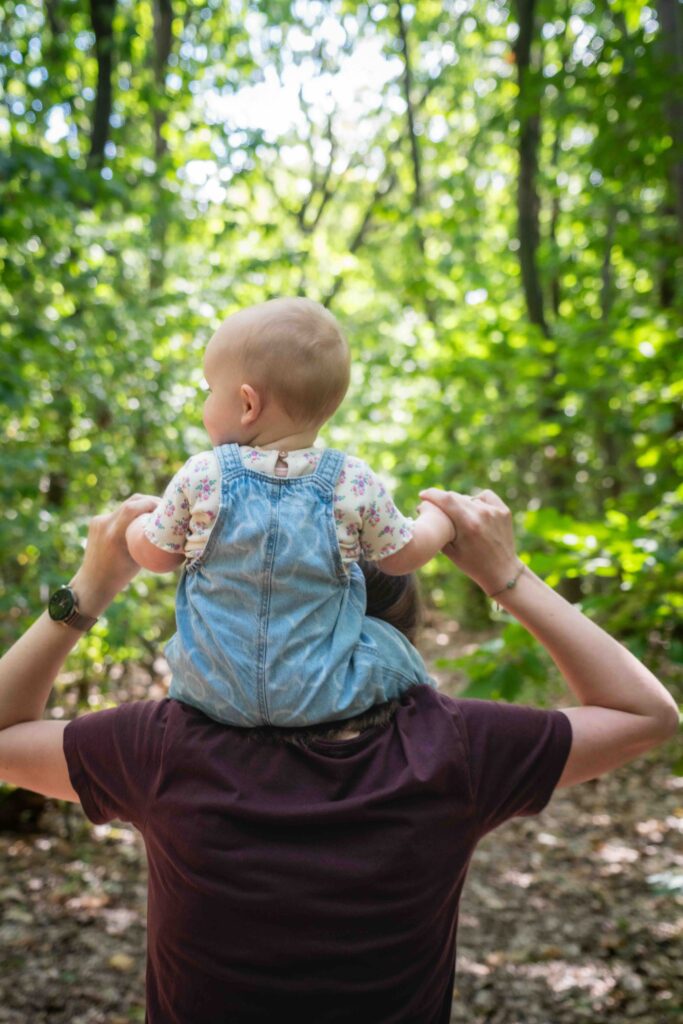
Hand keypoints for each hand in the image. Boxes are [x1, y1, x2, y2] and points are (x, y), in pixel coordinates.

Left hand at [69, 495, 159, 615]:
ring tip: (153, 514)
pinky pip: (117, 513)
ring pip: (124, 506)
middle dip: (149, 501)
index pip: (134, 506)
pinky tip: (137, 522)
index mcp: (115, 535)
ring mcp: (98, 521)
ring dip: (140, 507)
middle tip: (163, 507)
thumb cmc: (120, 575)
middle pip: (131, 501)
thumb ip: (149, 542)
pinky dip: (129, 515)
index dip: (152, 502)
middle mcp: (104, 524)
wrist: (93, 581)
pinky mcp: (95, 522)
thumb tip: (172, 533)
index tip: (166, 508)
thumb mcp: (139, 559)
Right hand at [418, 487, 520, 594]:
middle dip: (443, 499)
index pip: (445, 499)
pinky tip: (474, 510)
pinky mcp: (504, 511)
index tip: (422, 495)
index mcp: (467, 524)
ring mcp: (495, 511)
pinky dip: (477, 500)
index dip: (431, 494)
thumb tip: (425, 511)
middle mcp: (482, 514)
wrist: (502, 571)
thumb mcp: (450, 551)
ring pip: (469, 497)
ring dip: (460, 503)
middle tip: (436, 507)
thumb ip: (439, 530)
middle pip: (456, 496)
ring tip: (458, 516)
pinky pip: (485, 497)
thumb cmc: (472, 564)